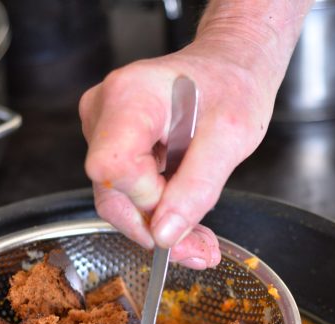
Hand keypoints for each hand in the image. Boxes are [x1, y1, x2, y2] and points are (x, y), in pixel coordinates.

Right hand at [80, 41, 287, 268]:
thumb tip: (164, 235)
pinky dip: (156, 210)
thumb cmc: (233, 86)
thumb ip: (197, 189)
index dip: (147, 198)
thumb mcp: (231, 139)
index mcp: (130, 97)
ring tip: (199, 237)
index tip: (183, 201)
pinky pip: (125, 191)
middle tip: (201, 246)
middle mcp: (104, 110)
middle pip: (111, 191)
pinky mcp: (111, 143)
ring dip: (159, 224)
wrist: (230, 65)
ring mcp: (102, 127)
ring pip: (117, 198)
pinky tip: (184, 215)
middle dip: (156, 226)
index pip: (112, 168)